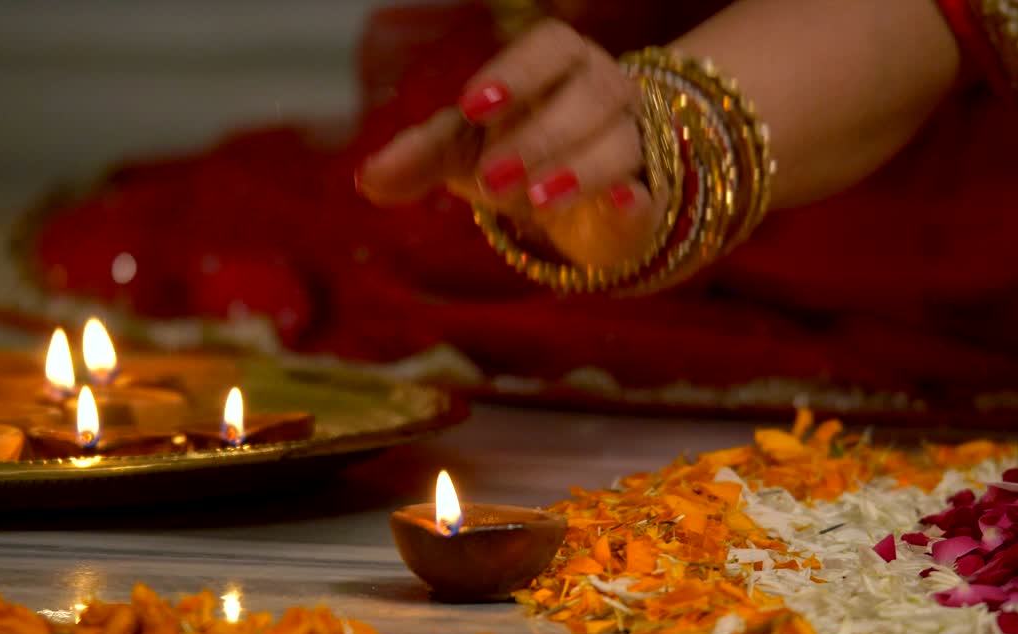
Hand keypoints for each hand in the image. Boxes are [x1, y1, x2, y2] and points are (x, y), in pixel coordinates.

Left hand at [356, 19, 667, 269]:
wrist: (576, 198)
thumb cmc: (514, 150)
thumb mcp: (463, 150)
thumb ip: (419, 157)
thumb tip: (366, 179)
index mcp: (560, 65)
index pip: (550, 48)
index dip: (515, 72)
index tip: (471, 106)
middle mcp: (605, 94)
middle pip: (590, 94)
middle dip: (540, 134)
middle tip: (491, 180)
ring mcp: (635, 143)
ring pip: (621, 143)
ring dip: (579, 169)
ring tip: (537, 201)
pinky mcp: (649, 199)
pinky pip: (651, 194)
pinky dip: (635, 199)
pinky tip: (621, 202)